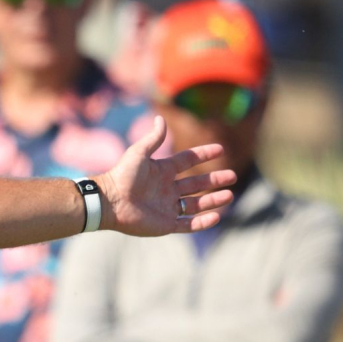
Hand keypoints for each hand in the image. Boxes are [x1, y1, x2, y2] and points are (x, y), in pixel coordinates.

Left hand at [95, 116, 235, 235]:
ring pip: (196, 203)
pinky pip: (188, 224)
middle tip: (232, 176)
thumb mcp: (139, 153)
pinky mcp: (166, 224)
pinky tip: (216, 216)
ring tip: (229, 195)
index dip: (203, 154)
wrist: (110, 201)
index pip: (187, 160)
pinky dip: (203, 221)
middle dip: (214, 180)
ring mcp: (167, 207)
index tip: (220, 149)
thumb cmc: (123, 175)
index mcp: (162, 170)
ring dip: (213, 200)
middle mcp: (167, 188)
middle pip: (196, 183)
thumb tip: (160, 117)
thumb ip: (153, 138)